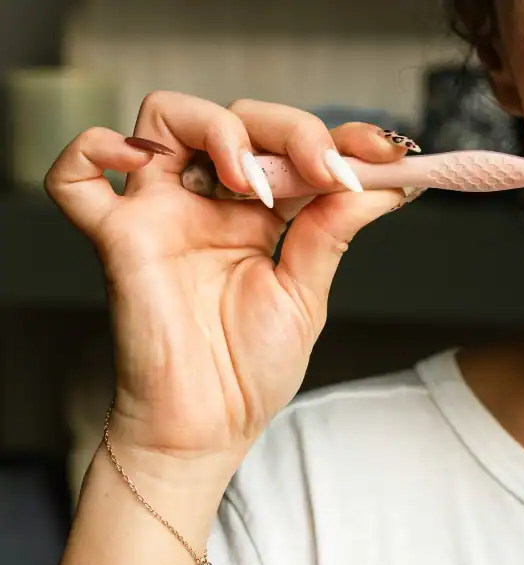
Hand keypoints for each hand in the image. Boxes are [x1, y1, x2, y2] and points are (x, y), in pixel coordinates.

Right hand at [45, 92, 412, 468]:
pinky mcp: (118, 239)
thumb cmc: (249, 371)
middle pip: (240, 119)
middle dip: (292, 131)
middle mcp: (208, 203)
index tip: (387, 152)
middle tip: (327, 170)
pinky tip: (144, 163)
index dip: (339, 138)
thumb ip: (333, 231)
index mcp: (258, 214)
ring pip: (167, 118)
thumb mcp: (307, 293)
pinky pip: (77, 177)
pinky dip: (96, 149)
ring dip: (220, 129)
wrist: (209, 428)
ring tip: (253, 182)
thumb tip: (383, 184)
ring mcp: (161, 214)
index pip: (293, 148)